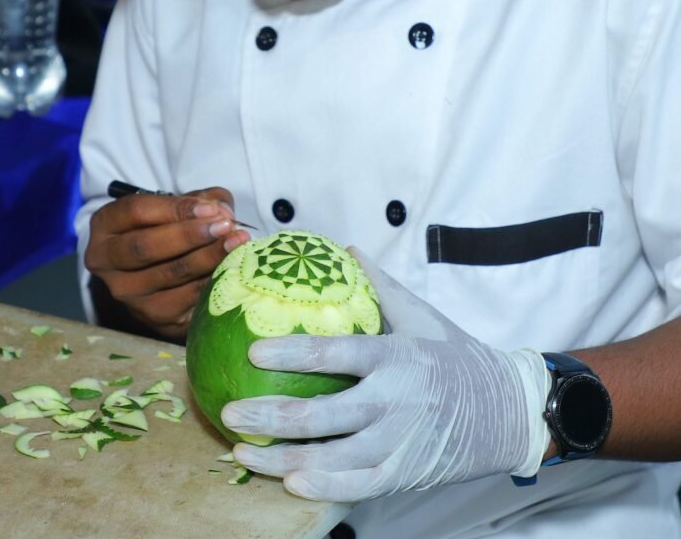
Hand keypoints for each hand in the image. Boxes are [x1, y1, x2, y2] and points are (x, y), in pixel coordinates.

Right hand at [85, 188, 249, 340]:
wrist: (159, 272)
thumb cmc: (169, 227)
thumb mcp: (179, 205)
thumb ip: (202, 200)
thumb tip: (223, 212)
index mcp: (106, 225)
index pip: (136, 212)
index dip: (176, 209)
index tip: (210, 208)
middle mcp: (106, 262)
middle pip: (145, 247)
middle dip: (189, 235)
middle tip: (225, 227)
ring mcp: (127, 293)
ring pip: (168, 275)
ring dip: (207, 258)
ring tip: (236, 243)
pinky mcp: (152, 317)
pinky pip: (185, 299)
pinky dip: (211, 281)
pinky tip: (231, 268)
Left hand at [224, 248, 550, 501]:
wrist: (505, 410)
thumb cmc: (456, 356)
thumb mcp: (421, 314)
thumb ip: (380, 285)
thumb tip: (345, 249)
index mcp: (394, 356)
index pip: (334, 354)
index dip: (291, 352)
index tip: (255, 350)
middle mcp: (392, 401)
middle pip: (321, 414)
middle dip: (269, 414)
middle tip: (231, 410)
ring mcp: (397, 442)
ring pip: (329, 457)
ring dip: (279, 458)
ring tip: (240, 452)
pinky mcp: (402, 472)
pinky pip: (355, 486)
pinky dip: (321, 486)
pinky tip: (287, 481)